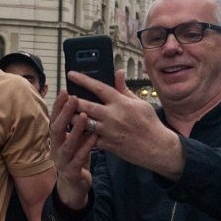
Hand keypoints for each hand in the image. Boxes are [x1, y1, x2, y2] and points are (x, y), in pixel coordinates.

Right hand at [49, 90, 98, 208]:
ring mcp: (62, 160)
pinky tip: (94, 138)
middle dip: (64, 113)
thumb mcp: (76, 140)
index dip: (59, 105)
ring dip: (75, 129)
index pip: (55, 118)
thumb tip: (84, 103)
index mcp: (57, 139)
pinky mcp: (71, 172)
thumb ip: (78, 124)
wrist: (73, 187)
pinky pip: (79, 158)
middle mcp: (56, 147)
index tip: (65, 90)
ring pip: (67, 144)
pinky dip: (86, 147)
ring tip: (83, 116)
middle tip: (74, 98)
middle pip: (56, 128)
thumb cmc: (76, 158)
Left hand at [67, 70, 183, 179]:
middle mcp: (113, 116)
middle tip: (63, 96)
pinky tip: (74, 131)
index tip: (71, 74)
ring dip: (73, 118)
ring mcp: (109, 131)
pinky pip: (89, 139)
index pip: (98, 87)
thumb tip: (118, 72)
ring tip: (66, 113)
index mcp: (121, 103)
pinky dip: (81, 135)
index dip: (83, 80)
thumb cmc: (150, 123)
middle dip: (72, 100)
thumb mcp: (140, 103)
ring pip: (84, 123)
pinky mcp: (108, 145)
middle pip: (85, 106)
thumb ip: (124, 89)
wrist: (157, 148)